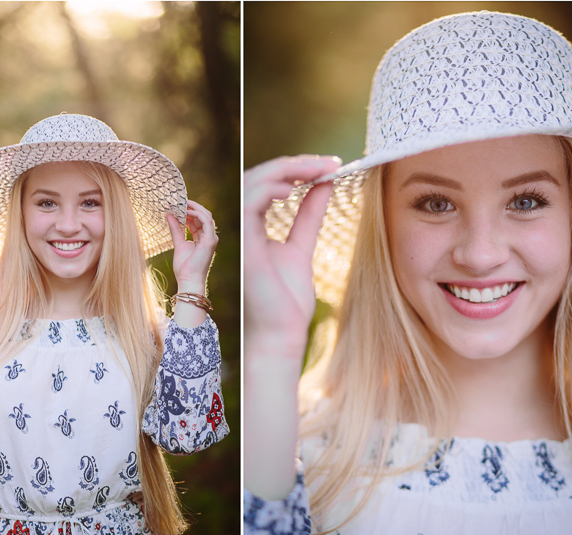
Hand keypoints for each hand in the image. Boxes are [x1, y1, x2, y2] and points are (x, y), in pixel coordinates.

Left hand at [167, 200, 218, 293]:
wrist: (188, 280)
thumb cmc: (185, 267)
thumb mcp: (178, 244)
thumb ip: (175, 229)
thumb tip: (169, 215)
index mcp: (202, 239)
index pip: (197, 221)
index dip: (188, 212)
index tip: (177, 206)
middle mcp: (209, 237)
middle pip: (204, 216)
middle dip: (192, 207)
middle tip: (179, 201)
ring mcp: (211, 239)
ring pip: (206, 216)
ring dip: (195, 208)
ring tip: (182, 203)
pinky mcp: (210, 240)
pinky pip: (206, 222)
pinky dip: (197, 214)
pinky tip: (187, 212)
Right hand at [243, 155, 340, 356]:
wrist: (281, 335)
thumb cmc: (287, 301)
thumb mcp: (302, 247)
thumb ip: (308, 216)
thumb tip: (324, 184)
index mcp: (252, 227)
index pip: (268, 184)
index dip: (298, 169)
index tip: (332, 165)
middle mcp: (241, 228)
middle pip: (260, 177)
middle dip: (296, 164)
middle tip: (331, 162)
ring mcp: (239, 235)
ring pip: (253, 183)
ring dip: (287, 170)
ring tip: (319, 169)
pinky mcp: (243, 245)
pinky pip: (249, 204)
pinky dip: (269, 189)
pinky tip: (294, 188)